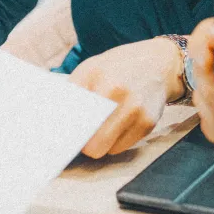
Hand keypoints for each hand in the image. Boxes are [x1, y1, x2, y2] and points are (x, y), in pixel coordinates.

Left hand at [69, 38, 183, 157]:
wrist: (158, 64)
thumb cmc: (117, 68)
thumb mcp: (90, 68)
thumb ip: (73, 92)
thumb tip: (55, 121)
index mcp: (98, 77)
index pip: (73, 117)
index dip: (65, 130)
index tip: (59, 137)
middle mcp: (118, 94)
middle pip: (89, 142)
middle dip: (82, 142)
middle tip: (80, 135)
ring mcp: (135, 110)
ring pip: (104, 150)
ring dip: (98, 143)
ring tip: (101, 127)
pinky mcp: (148, 124)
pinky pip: (120, 148)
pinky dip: (114, 142)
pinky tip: (117, 125)